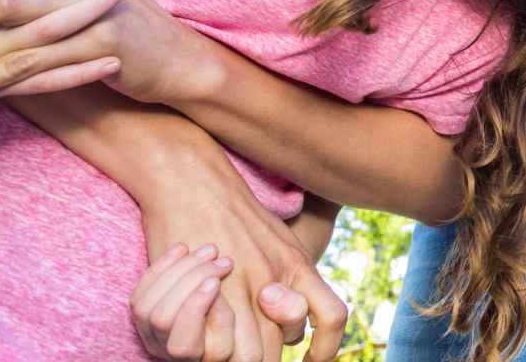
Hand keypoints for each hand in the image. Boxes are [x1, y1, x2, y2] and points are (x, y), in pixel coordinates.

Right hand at [137, 158, 346, 361]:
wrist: (194, 181)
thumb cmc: (236, 212)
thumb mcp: (278, 238)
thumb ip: (293, 278)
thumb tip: (298, 314)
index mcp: (298, 265)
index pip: (330, 317)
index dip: (327, 349)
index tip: (311, 361)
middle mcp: (275, 278)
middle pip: (281, 345)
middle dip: (267, 359)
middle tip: (254, 353)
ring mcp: (241, 285)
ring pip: (248, 352)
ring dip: (236, 358)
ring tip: (226, 350)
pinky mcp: (206, 289)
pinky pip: (214, 344)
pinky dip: (211, 350)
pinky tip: (204, 345)